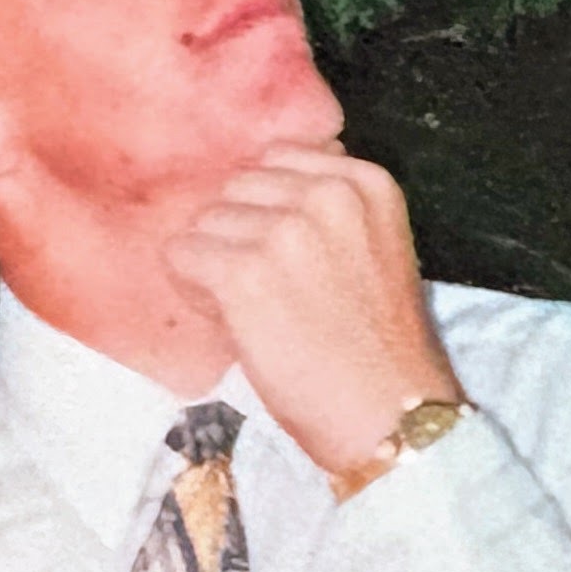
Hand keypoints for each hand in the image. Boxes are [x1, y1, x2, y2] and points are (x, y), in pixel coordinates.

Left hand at [162, 144, 462, 475]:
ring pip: (204, 222)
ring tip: (253, 309)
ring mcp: (283, 231)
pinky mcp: (243, 273)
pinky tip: (230, 319)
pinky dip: (191, 288)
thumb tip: (256, 180)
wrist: (389, 413)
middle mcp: (326, 194)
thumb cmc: (378, 346)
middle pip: (236, 188)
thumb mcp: (374, 247)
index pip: (279, 158)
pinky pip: (181, 255)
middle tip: (265, 289)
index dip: (267, 207)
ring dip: (213, 263)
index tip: (288, 256)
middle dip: (237, 233)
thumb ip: (328, 206)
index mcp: (366, 181)